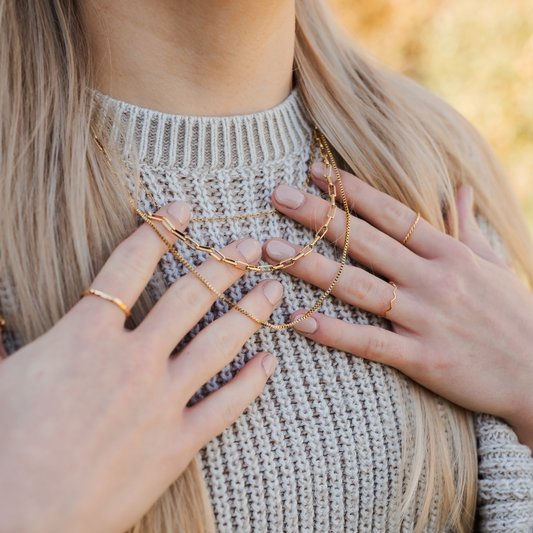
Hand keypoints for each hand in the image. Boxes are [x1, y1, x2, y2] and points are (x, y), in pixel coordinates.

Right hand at [0, 201, 280, 532]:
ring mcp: (161, 402)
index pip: (129, 265)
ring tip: (273, 287)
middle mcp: (132, 361)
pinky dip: (252, 381)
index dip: (158, 231)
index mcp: (85, 337)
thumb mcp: (3, 375)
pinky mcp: (178, 445)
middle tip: (251, 245)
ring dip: (251, 310)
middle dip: (224, 263)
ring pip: (219, 342)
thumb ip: (19, 335)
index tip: (182, 209)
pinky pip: (227, 406)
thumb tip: (9, 311)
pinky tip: (269, 361)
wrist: (17, 524)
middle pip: (190, 296)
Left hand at [264, 162, 532, 450]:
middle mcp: (434, 278)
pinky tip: (299, 319)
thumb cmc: (512, 312)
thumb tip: (459, 189)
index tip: (316, 171)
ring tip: (272, 251)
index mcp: (449, 252)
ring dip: (313, 268)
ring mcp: (427, 318)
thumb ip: (466, 225)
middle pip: (367, 241)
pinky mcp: (425, 359)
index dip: (352, 190)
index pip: (392, 213)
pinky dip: (334, 332)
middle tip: (277, 196)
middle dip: (319, 217)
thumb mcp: (491, 262)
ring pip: (360, 287)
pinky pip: (371, 342)